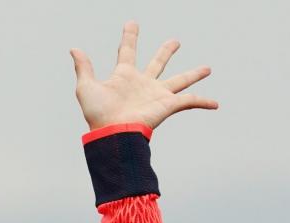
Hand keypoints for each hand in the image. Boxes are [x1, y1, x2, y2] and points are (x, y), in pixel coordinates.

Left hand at [71, 20, 217, 131]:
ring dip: (193, 74)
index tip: (132, 23)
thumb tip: (74, 49)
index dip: (129, 37)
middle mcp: (142, 84)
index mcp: (124, 76)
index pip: (127, 51)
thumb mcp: (86, 87)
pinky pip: (190, 101)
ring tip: (207, 68)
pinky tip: (215, 103)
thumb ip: (83, 67)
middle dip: (166, 52)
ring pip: (179, 80)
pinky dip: (203, 102)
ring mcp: (156, 94)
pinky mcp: (167, 105)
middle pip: (158, 63)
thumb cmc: (98, 114)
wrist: (112, 132)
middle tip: (175, 42)